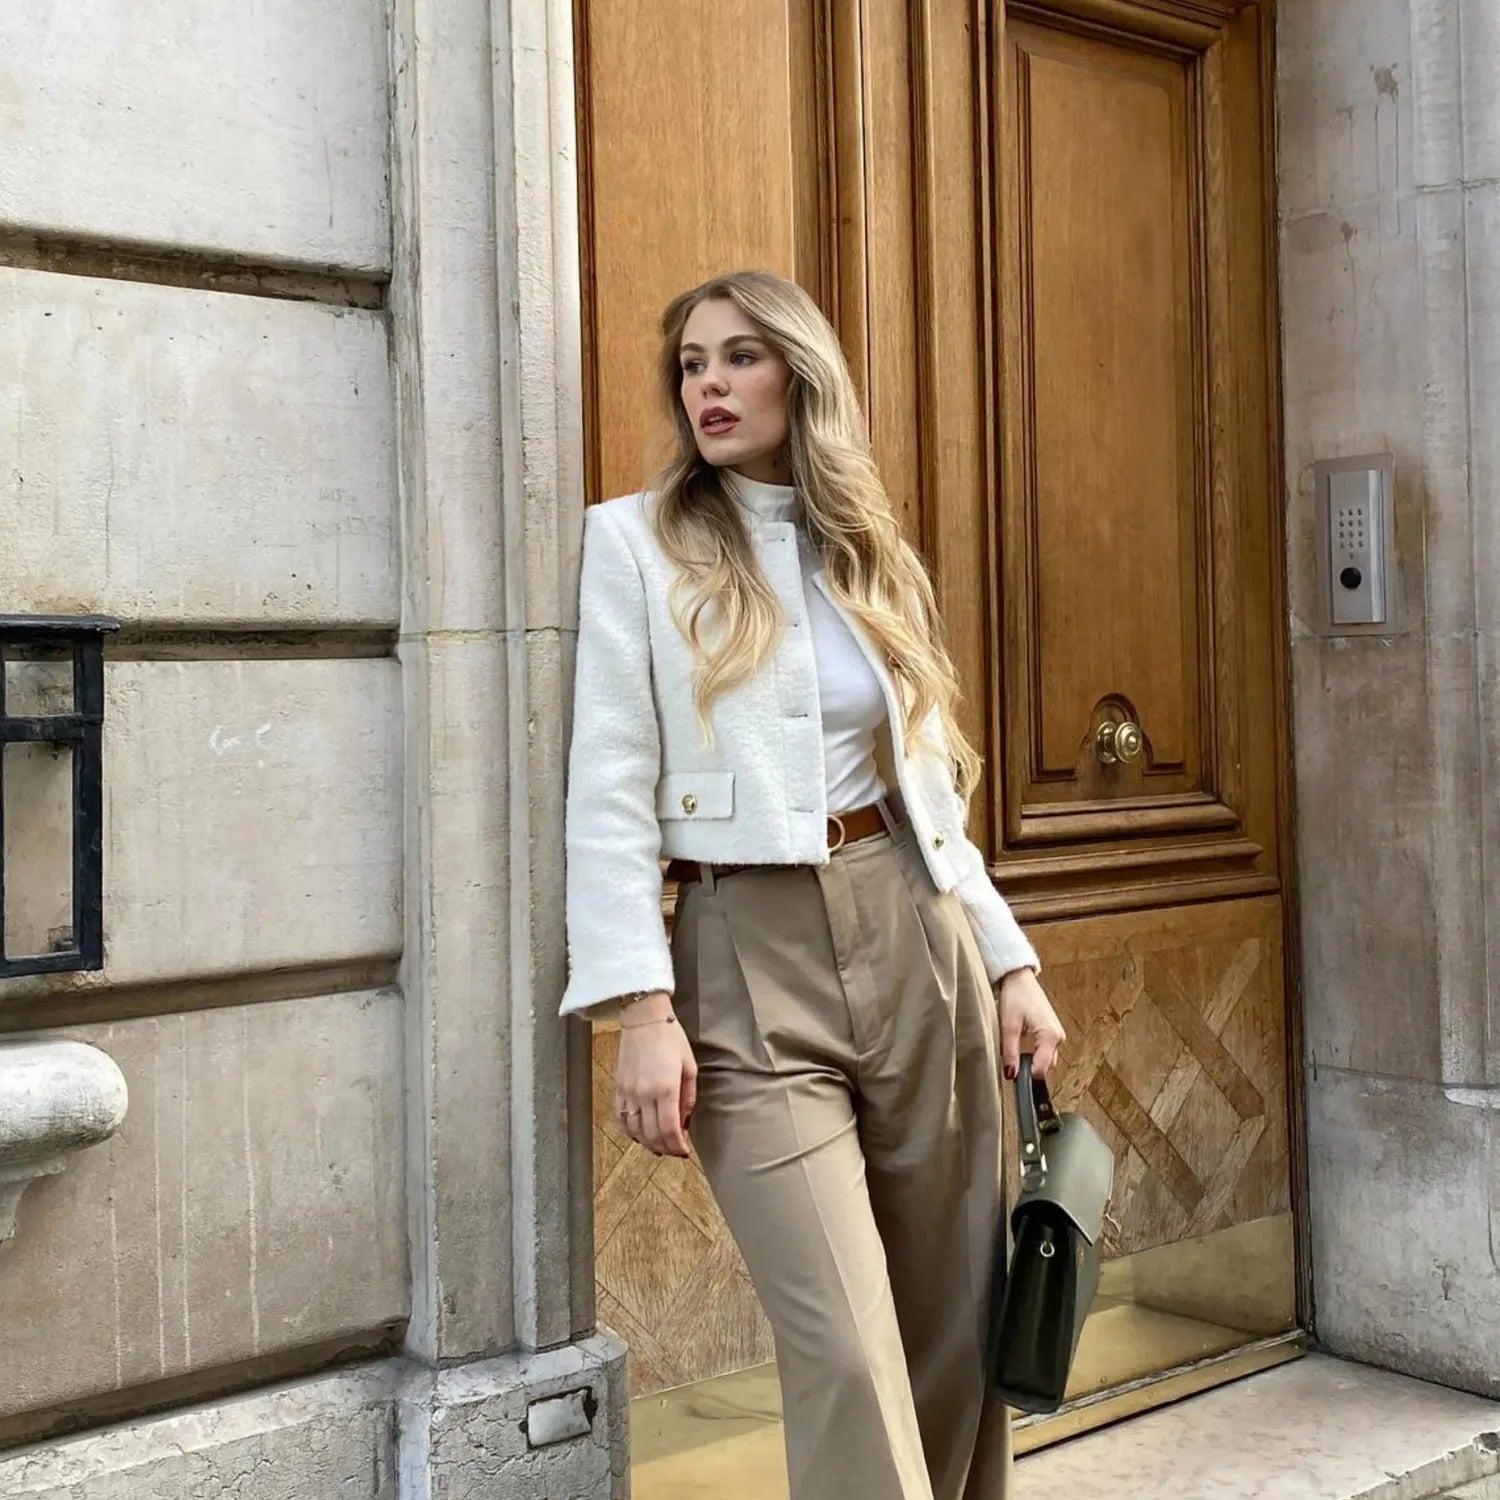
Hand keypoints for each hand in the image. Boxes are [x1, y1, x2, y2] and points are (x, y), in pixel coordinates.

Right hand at [613, 991, 697, 1157]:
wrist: (644, 1018)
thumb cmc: (671, 1038)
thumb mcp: (689, 1066)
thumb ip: (688, 1098)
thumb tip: (685, 1122)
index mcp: (666, 1088)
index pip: (670, 1130)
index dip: (677, 1147)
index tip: (684, 1152)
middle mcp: (644, 1093)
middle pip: (652, 1135)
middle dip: (665, 1148)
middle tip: (674, 1151)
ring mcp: (628, 1092)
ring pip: (634, 1131)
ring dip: (648, 1143)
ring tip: (659, 1146)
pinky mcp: (618, 1088)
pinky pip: (620, 1118)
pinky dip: (629, 1132)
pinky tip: (638, 1135)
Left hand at [997, 968, 1065, 1080]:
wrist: (1019, 978)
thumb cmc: (1015, 996)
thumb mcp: (1008, 1026)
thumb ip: (1010, 1052)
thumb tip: (1011, 1074)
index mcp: (1050, 1036)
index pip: (1042, 1069)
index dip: (1026, 1076)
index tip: (1013, 1076)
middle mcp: (1058, 1037)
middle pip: (1045, 1067)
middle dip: (1029, 1069)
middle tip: (1011, 1064)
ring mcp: (1057, 1035)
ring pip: (1046, 1060)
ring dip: (1032, 1061)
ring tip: (1015, 1053)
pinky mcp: (1052, 1032)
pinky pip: (1045, 1051)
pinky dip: (1034, 1053)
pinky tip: (1021, 1047)